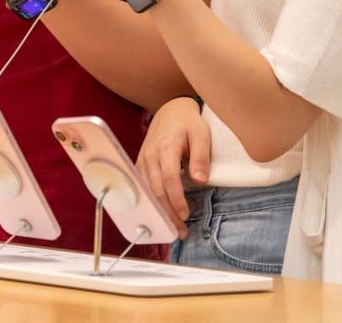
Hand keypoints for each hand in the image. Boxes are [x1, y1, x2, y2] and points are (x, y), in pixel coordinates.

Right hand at [137, 96, 210, 232]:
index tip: (185, 214)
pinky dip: (150, 203)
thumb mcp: (201, 134)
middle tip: (180, 230)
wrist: (171, 111)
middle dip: (168, 213)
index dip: (176, 199)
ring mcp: (142, 160)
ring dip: (159, 211)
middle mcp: (150, 156)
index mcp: (166, 147)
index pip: (169, 179)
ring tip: (172, 227)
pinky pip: (142, 187)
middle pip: (156, 190)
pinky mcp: (140, 164)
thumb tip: (200, 181)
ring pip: (148, 192)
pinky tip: (159, 214)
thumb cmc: (188, 123)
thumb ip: (201, 156)